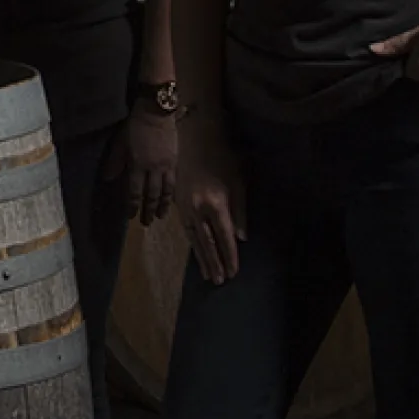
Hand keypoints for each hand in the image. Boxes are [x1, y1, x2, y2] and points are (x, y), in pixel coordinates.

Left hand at [109, 105, 178, 226]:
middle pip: (152, 195)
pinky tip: (170, 198)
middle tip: (147, 223)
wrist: (156, 113)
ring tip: (160, 216)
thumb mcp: (120, 144)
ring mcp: (166, 166)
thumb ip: (115, 162)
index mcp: (137, 165)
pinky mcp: (174, 161)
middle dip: (148, 210)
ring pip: (166, 191)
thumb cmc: (134, 127)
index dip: (133, 206)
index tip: (131, 216)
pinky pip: (173, 181)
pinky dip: (171, 193)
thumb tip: (107, 179)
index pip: (134, 192)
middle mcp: (153, 169)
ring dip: (163, 205)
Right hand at [174, 121, 248, 284]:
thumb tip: (241, 237)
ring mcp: (185, 206)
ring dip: (201, 257)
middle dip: (214, 262)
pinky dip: (192, 242)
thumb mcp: (238, 182)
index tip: (233, 272)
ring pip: (193, 238)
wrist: (194, 137)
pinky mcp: (177, 202)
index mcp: (216, 203)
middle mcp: (198, 209)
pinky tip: (196, 250)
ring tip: (206, 274)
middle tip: (218, 281)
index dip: (229, 256)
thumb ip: (240, 211)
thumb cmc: (222, 156)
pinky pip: (186, 228)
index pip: (224, 237)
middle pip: (206, 242)